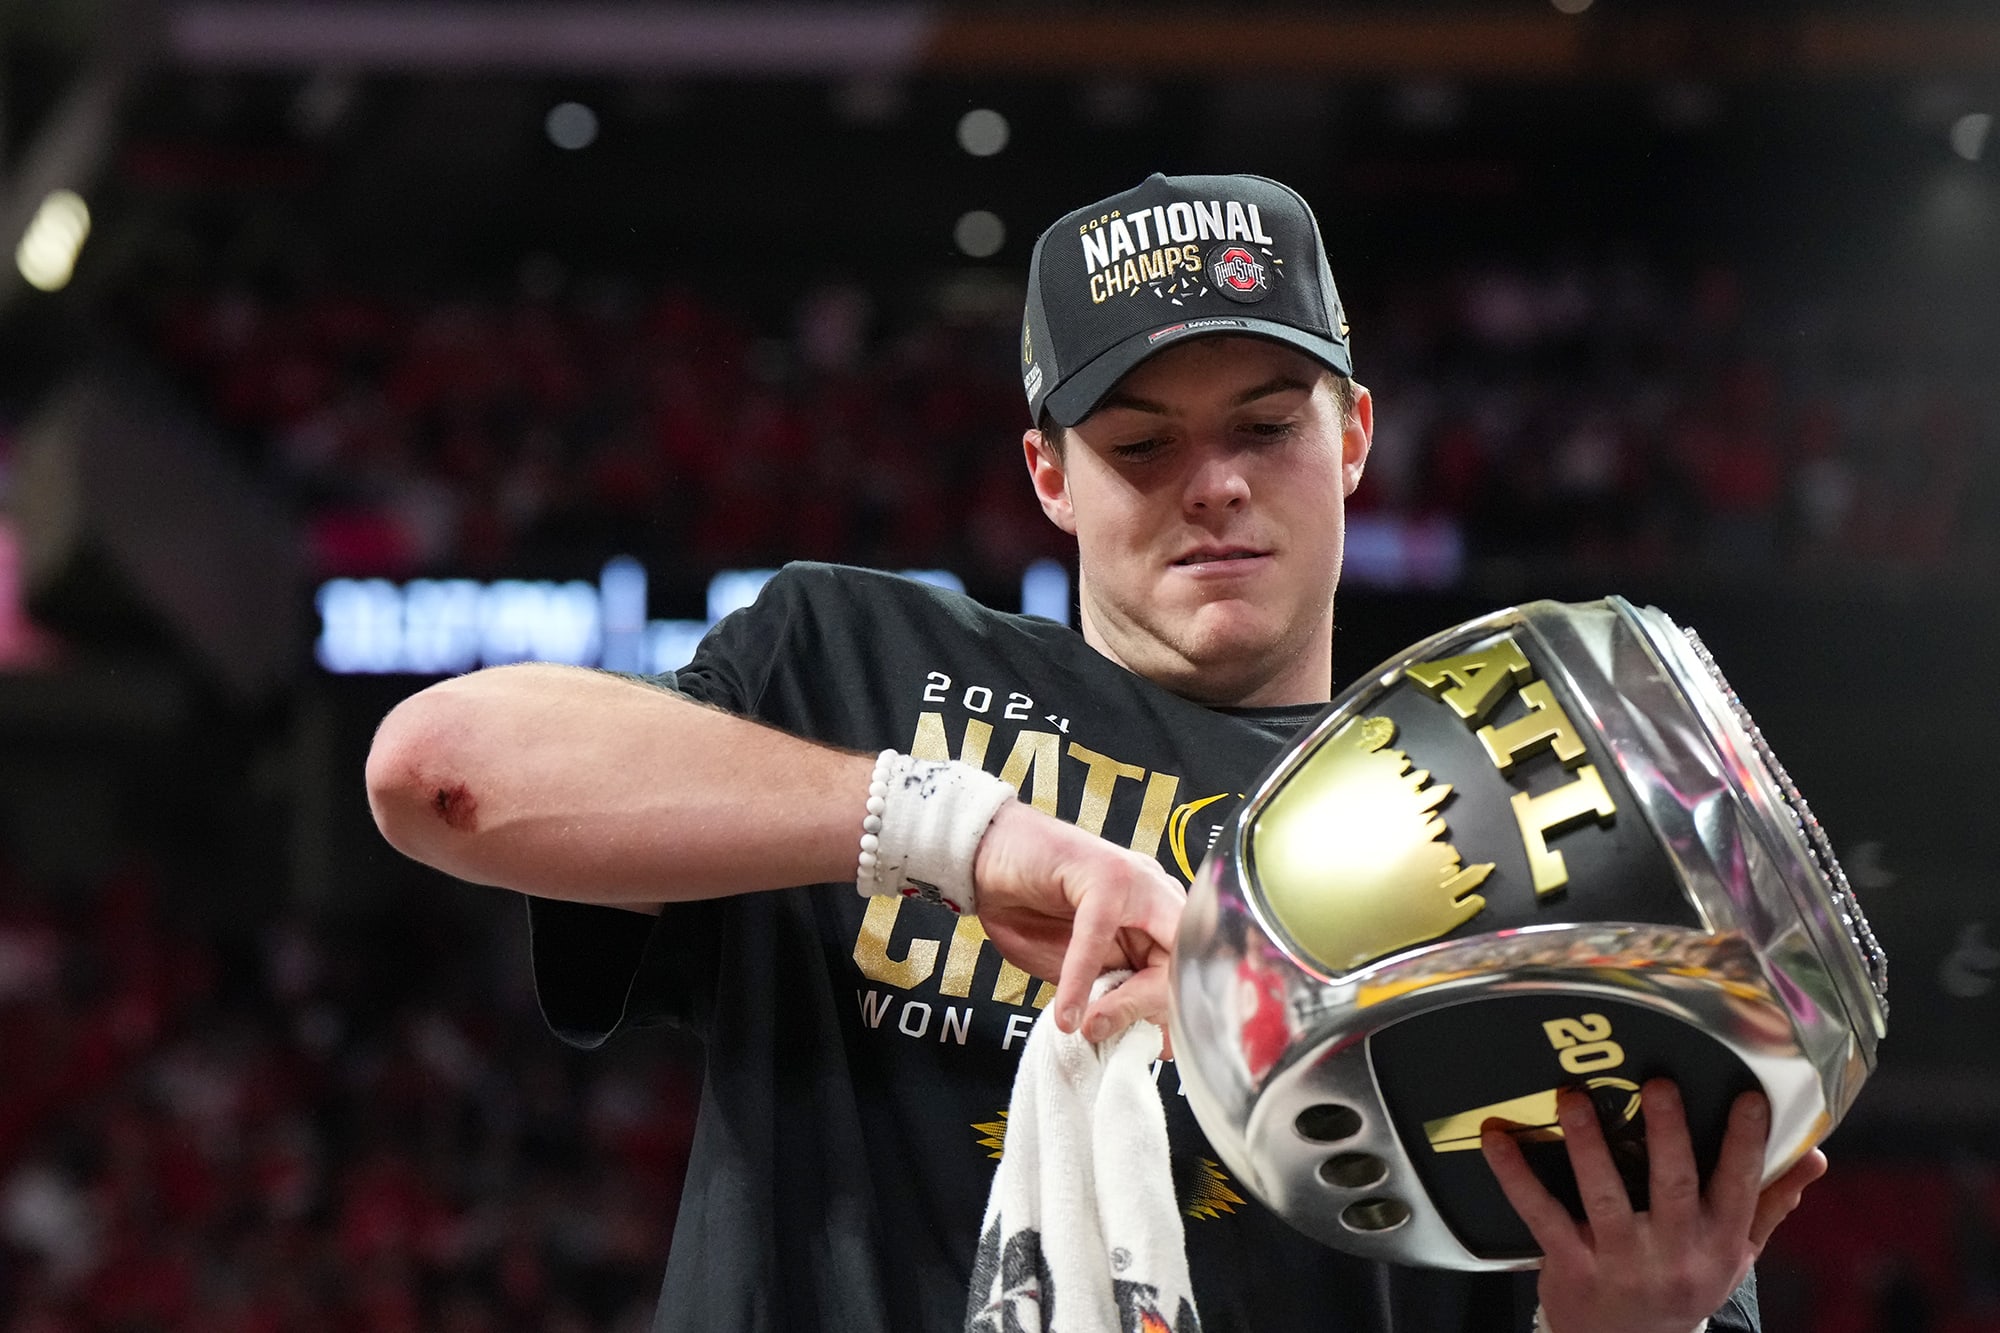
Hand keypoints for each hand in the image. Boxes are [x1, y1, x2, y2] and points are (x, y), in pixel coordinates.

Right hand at [973, 800, 1186, 1042]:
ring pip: (1157, 951)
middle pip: (1185, 964)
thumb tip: (1139, 1037)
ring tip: (1093, 1027)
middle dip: (1157, 1010)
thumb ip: (1109, 991)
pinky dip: (1080, 981)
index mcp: (1158, 915)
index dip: (1176, 1015)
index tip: (1154, 1048)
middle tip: (1121, 1038)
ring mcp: (1134, 879)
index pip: (1189, 972)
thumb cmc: (1029, 906)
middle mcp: (1157, 895)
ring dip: (1126, 999)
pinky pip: (1099, 938)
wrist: (985, 857)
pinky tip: (1067, 1010)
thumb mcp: (1078, 966)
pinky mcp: (1102, 874)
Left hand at [1480, 1080, 1827, 1332]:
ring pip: (1605, 1196)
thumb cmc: (1684, 1283)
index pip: (1740, 1188)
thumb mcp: (1735, 1253)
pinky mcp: (1571, 1265)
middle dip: (1669, 1134)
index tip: (1749, 1097)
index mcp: (1718, 1243)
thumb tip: (1814, 1155)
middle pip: (1673, 1186)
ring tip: (1575, 1099)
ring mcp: (1620, 1261)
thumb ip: (1769, 1202)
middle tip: (1659, 1083)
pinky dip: (1516, 1175)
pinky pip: (1541, 1214)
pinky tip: (1498, 1139)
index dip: (1747, 1144)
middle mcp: (1674, 1252)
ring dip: (1589, 1145)